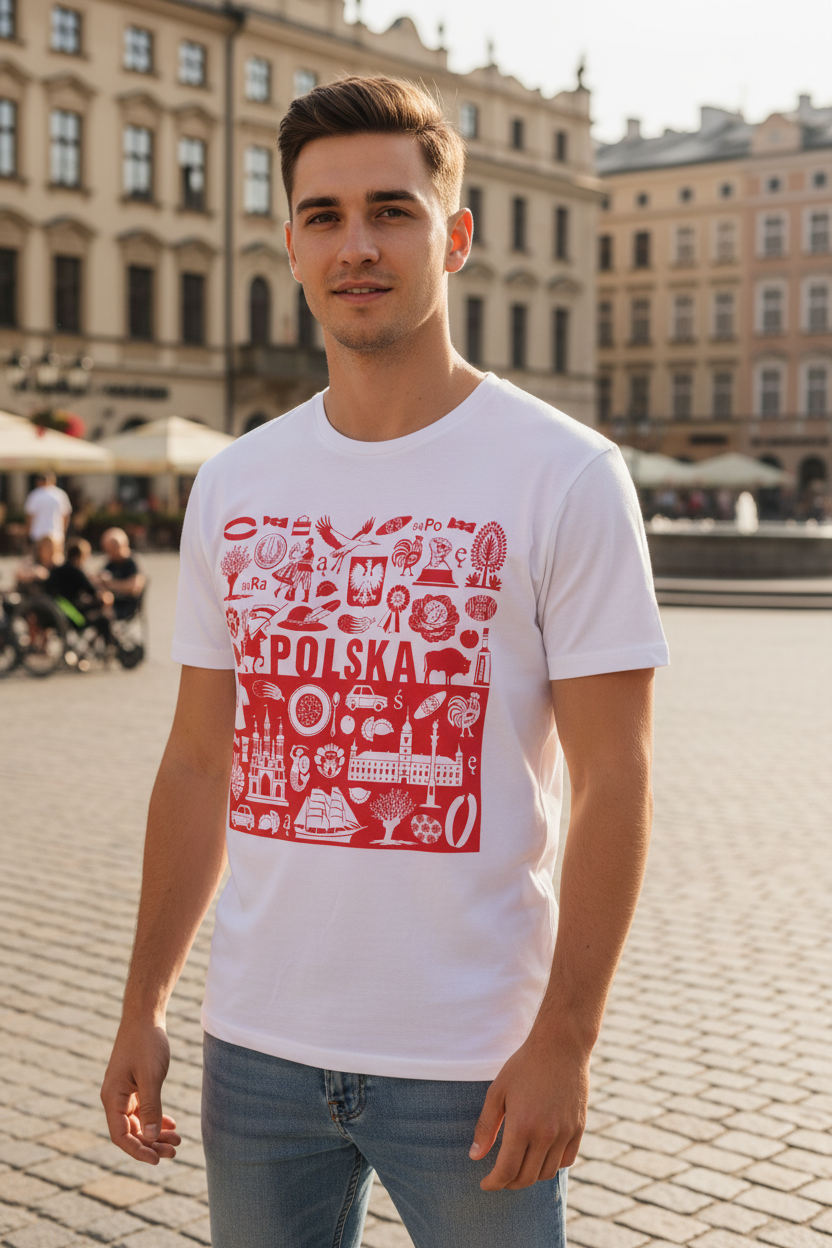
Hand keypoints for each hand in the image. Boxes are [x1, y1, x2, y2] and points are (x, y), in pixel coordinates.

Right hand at [100, 1020, 180, 1163]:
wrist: (145, 1016)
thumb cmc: (146, 1043)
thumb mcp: (151, 1076)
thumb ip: (151, 1107)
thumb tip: (151, 1138)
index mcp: (112, 1098)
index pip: (121, 1136)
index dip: (138, 1151)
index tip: (157, 1160)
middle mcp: (114, 1098)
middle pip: (131, 1132)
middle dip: (151, 1144)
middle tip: (174, 1152)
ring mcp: (123, 1092)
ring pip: (138, 1122)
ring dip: (156, 1133)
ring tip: (177, 1141)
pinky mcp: (133, 1086)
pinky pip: (143, 1110)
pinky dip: (156, 1118)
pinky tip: (171, 1124)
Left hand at [469, 1030, 588, 1189]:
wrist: (561, 1045)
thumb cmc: (524, 1065)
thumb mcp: (498, 1091)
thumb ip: (486, 1126)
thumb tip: (475, 1157)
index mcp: (522, 1126)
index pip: (506, 1171)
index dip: (494, 1183)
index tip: (486, 1184)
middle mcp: (546, 1135)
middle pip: (527, 1178)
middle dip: (510, 1183)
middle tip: (500, 1178)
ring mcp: (565, 1133)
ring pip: (547, 1173)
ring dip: (531, 1176)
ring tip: (519, 1166)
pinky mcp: (579, 1128)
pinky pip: (566, 1160)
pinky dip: (552, 1165)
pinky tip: (541, 1156)